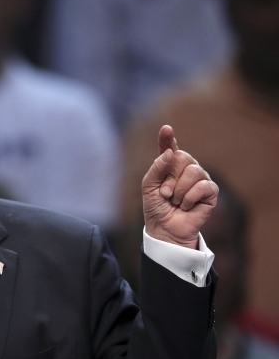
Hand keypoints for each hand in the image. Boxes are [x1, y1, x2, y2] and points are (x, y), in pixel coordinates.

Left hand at [142, 125, 217, 248]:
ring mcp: (200, 179)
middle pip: (183, 157)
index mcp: (169, 166)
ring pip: (194, 170)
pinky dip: (189, 197)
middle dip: (170, 177)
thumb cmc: (156, 208)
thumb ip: (156, 168)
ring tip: (175, 201)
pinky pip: (203, 185)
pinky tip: (186, 206)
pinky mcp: (210, 192)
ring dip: (179, 189)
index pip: (170, 148)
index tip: (166, 129)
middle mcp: (186, 169)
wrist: (165, 229)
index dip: (167, 138)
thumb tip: (169, 153)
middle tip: (165, 193)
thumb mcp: (149, 187)